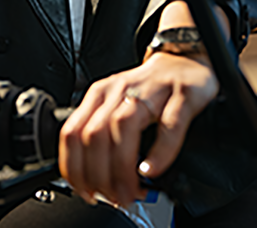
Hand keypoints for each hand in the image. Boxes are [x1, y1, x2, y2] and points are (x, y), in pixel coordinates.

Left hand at [59, 51, 218, 206]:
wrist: (184, 60)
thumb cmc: (149, 90)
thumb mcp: (117, 106)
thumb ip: (103, 138)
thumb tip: (92, 180)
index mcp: (99, 95)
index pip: (72, 132)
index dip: (74, 167)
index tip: (84, 191)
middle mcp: (120, 90)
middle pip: (94, 134)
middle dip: (99, 174)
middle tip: (112, 197)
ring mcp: (152, 91)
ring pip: (124, 127)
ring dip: (123, 168)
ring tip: (130, 191)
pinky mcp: (182, 95)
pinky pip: (169, 125)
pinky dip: (159, 152)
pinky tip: (152, 170)